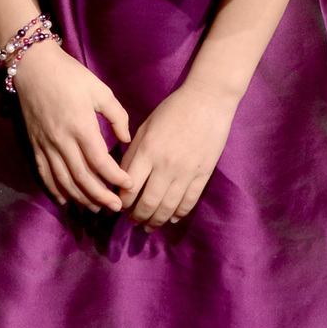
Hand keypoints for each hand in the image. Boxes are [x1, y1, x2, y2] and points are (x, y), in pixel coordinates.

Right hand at [10, 41, 133, 211]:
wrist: (33, 66)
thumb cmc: (69, 75)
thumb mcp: (99, 89)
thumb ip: (116, 115)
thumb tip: (126, 138)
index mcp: (80, 126)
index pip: (99, 161)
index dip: (115, 177)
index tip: (128, 185)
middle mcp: (62, 140)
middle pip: (82, 177)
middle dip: (100, 196)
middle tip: (116, 208)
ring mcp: (46, 145)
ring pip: (63, 180)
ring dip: (81, 198)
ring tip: (96, 208)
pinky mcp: (35, 145)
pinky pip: (44, 174)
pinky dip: (55, 190)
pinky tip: (66, 200)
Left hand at [119, 83, 237, 228]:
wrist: (207, 100)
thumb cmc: (172, 110)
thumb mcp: (146, 127)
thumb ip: (133, 153)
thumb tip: (123, 179)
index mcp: (146, 151)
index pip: (128, 188)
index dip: (122, 203)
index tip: (119, 207)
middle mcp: (165, 165)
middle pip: (147, 203)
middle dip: (137, 217)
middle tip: (132, 222)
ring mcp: (186, 172)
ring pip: (168, 207)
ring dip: (156, 221)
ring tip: (149, 227)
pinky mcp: (203, 174)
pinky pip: (189, 201)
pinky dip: (179, 213)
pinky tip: (172, 218)